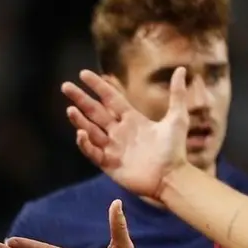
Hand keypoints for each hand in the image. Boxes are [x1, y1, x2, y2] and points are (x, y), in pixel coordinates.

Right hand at [61, 67, 189, 197]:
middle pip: (95, 111)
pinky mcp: (109, 164)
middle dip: (80, 99)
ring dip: (80, 120)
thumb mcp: (177, 118)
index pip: (110, 98)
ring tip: (70, 109)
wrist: (172, 178)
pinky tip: (81, 133)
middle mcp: (119, 131)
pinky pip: (93, 152)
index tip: (83, 74)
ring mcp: (113, 147)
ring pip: (91, 130)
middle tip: (65, 86)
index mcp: (132, 119)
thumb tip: (181, 69)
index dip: (97, 86)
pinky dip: (86, 143)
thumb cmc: (175, 150)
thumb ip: (177, 94)